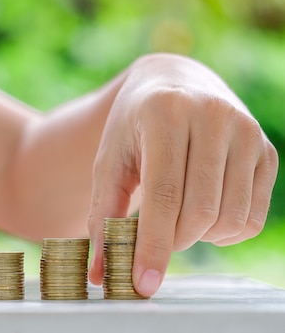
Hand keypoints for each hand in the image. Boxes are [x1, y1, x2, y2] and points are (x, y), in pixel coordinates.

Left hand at [87, 53, 278, 296]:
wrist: (173, 84)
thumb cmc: (133, 127)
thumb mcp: (109, 159)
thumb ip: (102, 214)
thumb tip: (99, 274)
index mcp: (164, 113)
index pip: (163, 194)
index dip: (152, 245)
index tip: (142, 283)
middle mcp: (213, 116)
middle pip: (199, 211)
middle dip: (172, 242)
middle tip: (152, 241)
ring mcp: (247, 131)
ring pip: (229, 218)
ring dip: (198, 238)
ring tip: (173, 219)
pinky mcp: (267, 150)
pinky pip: (252, 217)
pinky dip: (223, 231)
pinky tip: (200, 211)